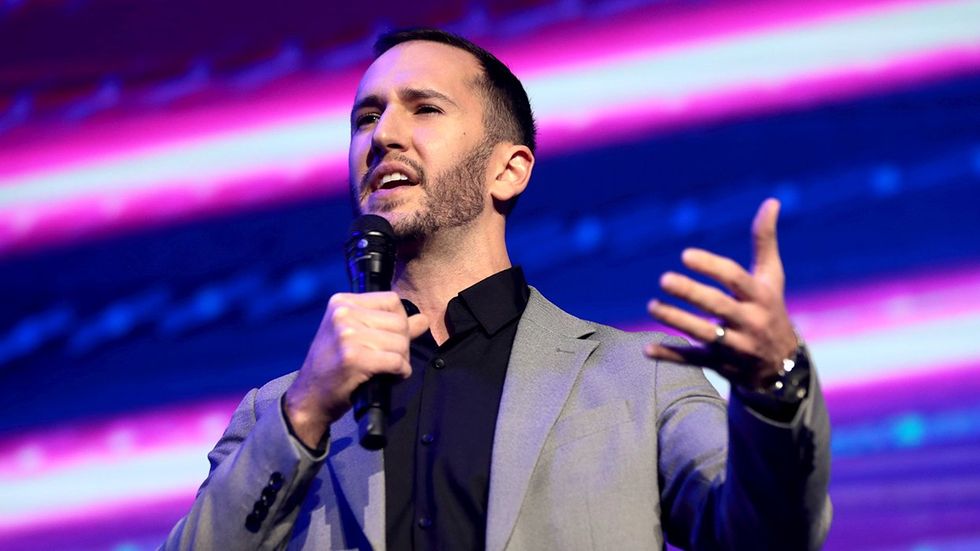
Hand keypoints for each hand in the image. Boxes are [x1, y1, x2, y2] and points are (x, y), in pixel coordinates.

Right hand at [284, 291, 428, 448]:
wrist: (309, 398)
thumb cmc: (333, 366)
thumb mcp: (356, 337)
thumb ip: (391, 326)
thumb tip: (424, 319)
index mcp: (342, 302)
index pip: (392, 300)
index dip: (400, 321)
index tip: (390, 339)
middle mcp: (343, 314)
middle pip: (399, 322)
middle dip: (403, 344)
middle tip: (389, 360)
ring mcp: (347, 335)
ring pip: (400, 342)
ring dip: (402, 360)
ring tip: (387, 369)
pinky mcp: (353, 358)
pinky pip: (396, 361)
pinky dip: (400, 373)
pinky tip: (389, 377)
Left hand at [644, 198, 797, 388]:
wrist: (782, 366)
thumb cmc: (770, 309)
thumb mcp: (772, 277)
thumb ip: (765, 241)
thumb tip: (771, 200)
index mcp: (760, 297)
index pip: (736, 279)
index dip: (712, 267)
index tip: (685, 255)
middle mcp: (750, 322)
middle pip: (718, 306)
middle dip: (691, 293)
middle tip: (664, 279)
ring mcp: (735, 346)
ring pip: (703, 334)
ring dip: (676, 320)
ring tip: (651, 306)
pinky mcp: (720, 365)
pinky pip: (694, 361)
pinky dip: (671, 356)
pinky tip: (647, 350)